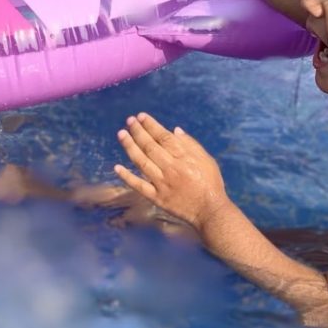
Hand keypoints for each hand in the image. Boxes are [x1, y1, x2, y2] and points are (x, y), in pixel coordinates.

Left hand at [113, 113, 228, 233]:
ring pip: (142, 162)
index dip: (151, 125)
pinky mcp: (157, 198)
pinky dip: (127, 177)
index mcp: (184, 158)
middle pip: (150, 147)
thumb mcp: (207, 160)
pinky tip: (117, 167)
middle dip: (138, 132)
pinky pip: (139, 186)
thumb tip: (174, 130)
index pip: (164, 137)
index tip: (141, 117)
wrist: (210, 211)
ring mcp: (162, 184)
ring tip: (121, 134)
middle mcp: (171, 169)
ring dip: (130, 147)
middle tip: (129, 120)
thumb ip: (191, 144)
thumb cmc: (211, 183)